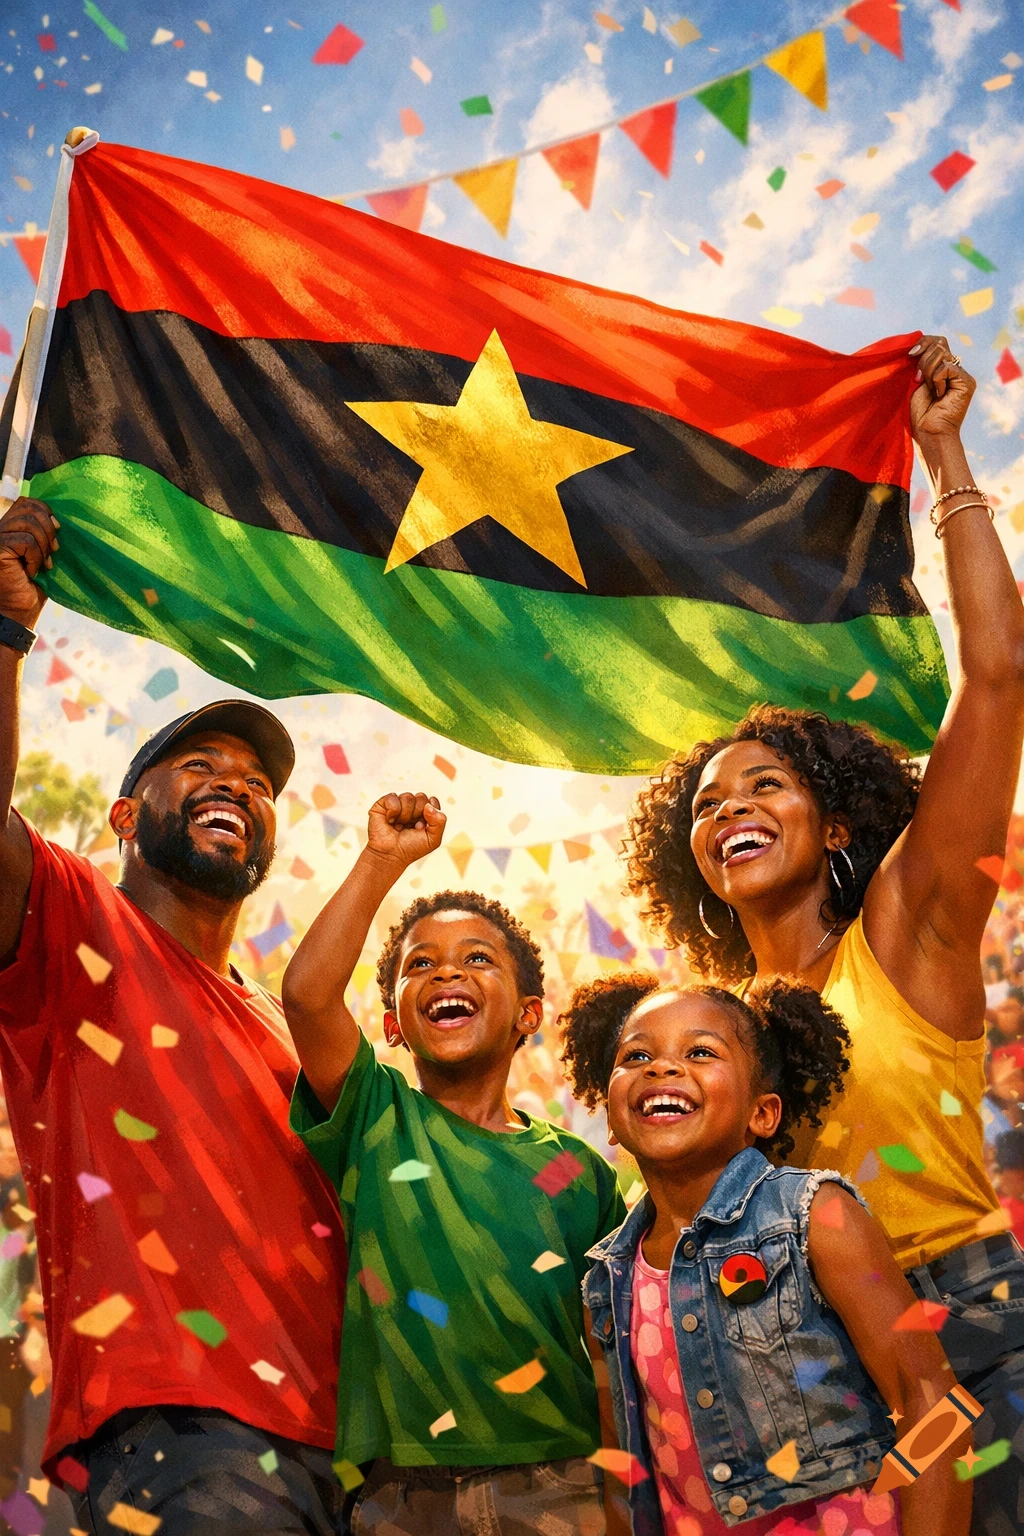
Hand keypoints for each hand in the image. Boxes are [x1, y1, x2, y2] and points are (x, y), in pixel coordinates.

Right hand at [0, 497, 57, 628]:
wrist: (21, 610)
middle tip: (53, 552)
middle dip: (48, 530)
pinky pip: (25, 541)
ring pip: (28, 524)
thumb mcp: (43, 553)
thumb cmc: (33, 585)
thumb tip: (58, 520)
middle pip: (29, 509)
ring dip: (43, 545)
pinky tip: (32, 571)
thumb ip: (44, 533)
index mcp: (10, 526)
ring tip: (43, 564)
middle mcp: (0, 528)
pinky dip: (35, 556)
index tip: (58, 530)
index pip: (27, 502)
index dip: (46, 512)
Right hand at [366, 792, 445, 869]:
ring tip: (399, 826)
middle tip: (410, 828)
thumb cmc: (410, 849)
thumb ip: (440, 821)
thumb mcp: (433, 839)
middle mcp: (411, 806)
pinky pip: (393, 797)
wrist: (390, 856)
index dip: (429, 815)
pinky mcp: (383, 803)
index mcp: (424, 812)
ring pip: (408, 797)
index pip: (432, 801)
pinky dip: (393, 811)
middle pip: (421, 797)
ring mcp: (398, 803)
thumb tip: (429, 805)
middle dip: (417, 815)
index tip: (422, 828)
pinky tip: (390, 821)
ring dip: (405, 816)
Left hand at [909, 335, 974, 442]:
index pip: (936, 340)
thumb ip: (919, 362)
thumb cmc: (918, 412)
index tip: (909, 354)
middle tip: (918, 380)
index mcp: (941, 366)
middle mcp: (953, 368)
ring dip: (928, 371)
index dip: (923, 342)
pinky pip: (947, 367)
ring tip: (930, 390)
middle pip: (939, 343)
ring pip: (942, 353)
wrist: (928, 432)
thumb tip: (915, 344)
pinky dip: (937, 379)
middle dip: (923, 360)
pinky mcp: (967, 382)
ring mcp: (961, 375)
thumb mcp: (914, 381)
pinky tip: (939, 394)